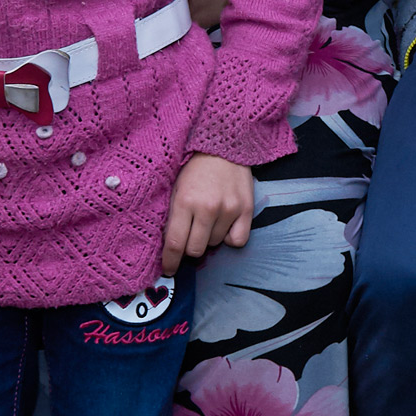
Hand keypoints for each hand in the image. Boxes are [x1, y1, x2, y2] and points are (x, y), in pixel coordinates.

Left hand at [162, 153, 255, 273]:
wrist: (225, 146)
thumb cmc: (195, 168)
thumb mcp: (175, 188)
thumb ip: (172, 216)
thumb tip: (169, 246)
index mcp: (185, 202)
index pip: (175, 244)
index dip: (170, 262)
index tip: (168, 269)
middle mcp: (208, 208)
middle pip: (195, 249)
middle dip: (189, 248)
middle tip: (189, 237)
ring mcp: (229, 210)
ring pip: (215, 244)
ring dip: (209, 238)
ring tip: (208, 221)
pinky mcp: (246, 209)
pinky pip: (237, 241)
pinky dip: (230, 238)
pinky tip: (225, 225)